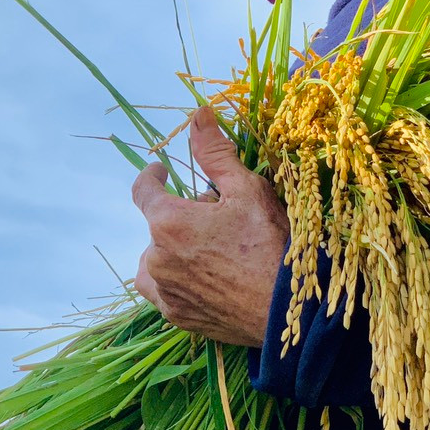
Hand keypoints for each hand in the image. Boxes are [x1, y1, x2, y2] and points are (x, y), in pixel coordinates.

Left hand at [131, 105, 289, 346]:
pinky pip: (164, 290)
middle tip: (219, 217)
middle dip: (183, 215)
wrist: (287, 310)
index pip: (143, 190)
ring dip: (173, 248)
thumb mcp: (246, 190)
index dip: (152, 175)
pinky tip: (206, 276)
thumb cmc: (269, 244)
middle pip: (159, 225)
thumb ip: (215, 153)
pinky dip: (177, 278)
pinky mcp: (176, 315)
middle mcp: (156, 258)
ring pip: (156, 259)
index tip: (163, 170)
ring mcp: (164, 292)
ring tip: (210, 248)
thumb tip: (197, 114)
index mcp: (168, 223)